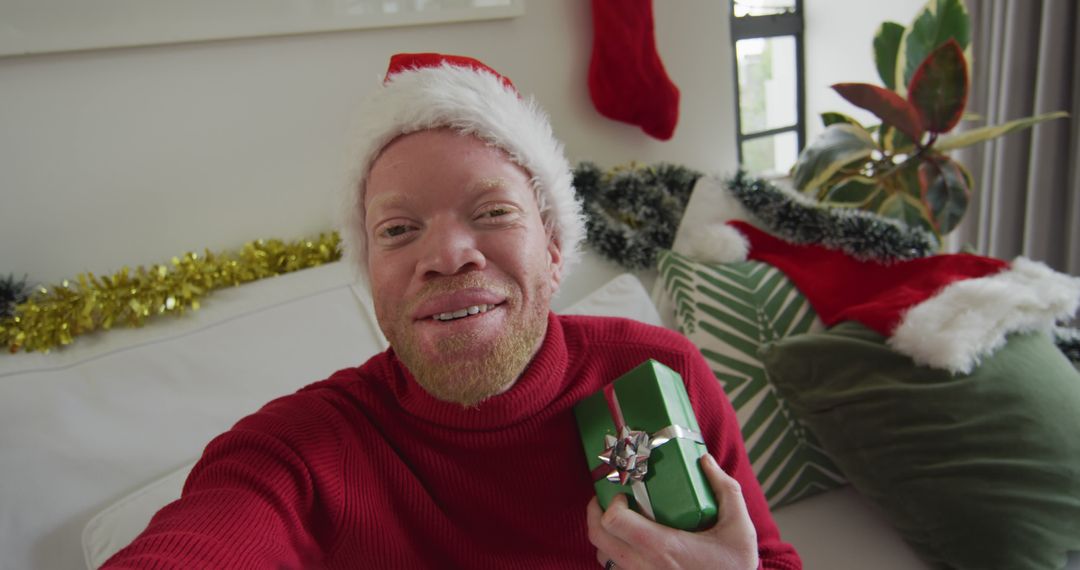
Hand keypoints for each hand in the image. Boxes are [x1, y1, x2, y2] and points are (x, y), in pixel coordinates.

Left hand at [585, 453, 758, 569]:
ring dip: (605, 535)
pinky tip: (632, 542)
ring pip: (603, 556)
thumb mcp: (739, 527)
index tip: (625, 493)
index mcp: (663, 548)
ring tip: (621, 519)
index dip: (611, 502)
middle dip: (596, 513)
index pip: (614, 521)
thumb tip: (705, 461)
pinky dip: (615, 553)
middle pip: (598, 537)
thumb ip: (725, 490)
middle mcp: (644, 567)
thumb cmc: (735, 568)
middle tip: (609, 498)